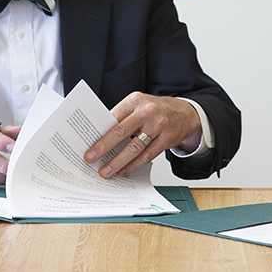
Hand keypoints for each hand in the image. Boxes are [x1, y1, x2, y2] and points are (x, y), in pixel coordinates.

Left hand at [83, 93, 200, 178]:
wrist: (184, 112)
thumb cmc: (155, 109)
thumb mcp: (138, 105)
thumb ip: (122, 117)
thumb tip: (99, 137)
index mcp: (135, 100)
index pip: (113, 117)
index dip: (99, 133)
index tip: (87, 145)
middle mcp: (147, 111)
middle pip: (121, 131)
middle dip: (103, 147)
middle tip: (91, 158)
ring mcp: (158, 126)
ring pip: (134, 147)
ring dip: (118, 161)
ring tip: (106, 171)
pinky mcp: (166, 139)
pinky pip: (147, 155)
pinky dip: (133, 165)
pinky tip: (124, 171)